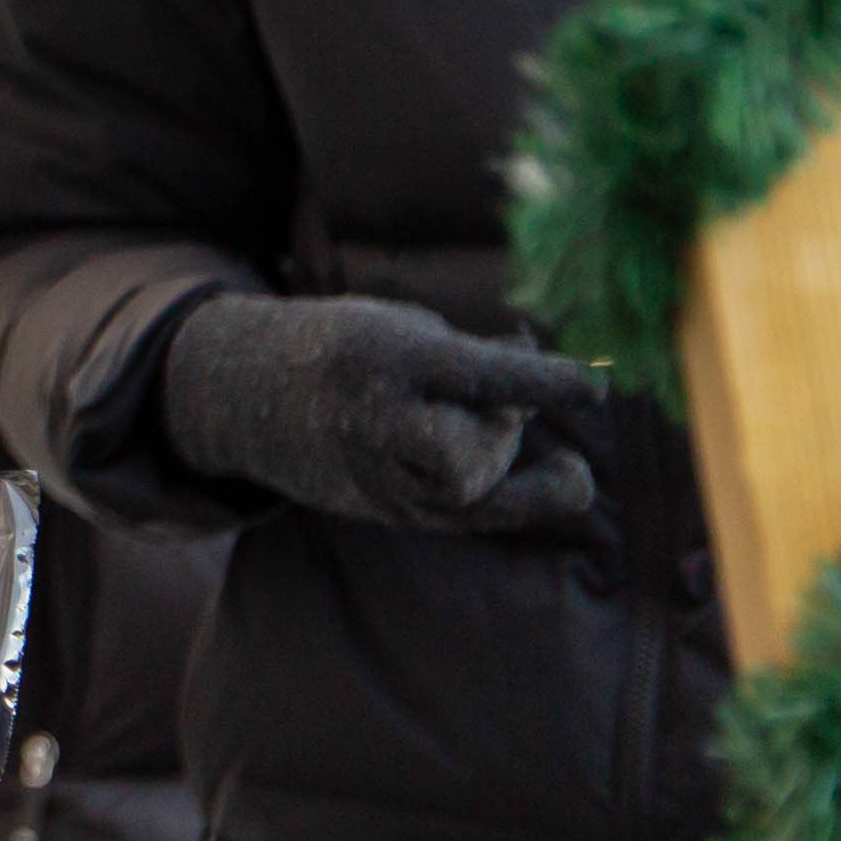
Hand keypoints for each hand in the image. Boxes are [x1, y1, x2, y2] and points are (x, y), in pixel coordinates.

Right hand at [158, 290, 605, 536]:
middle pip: (482, 445)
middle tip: (500, 400)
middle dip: (506, 424)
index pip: (479, 374)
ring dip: (500, 460)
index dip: (543, 381)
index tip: (597, 387)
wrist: (243, 396)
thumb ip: (474, 351)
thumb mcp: (400, 326)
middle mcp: (376, 421)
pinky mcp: (384, 510)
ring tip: (476, 428)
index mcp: (384, 356)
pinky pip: (466, 514)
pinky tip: (504, 469)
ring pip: (476, 490)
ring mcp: (376, 475)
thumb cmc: (340, 346)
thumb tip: (546, 363)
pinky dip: (496, 489)